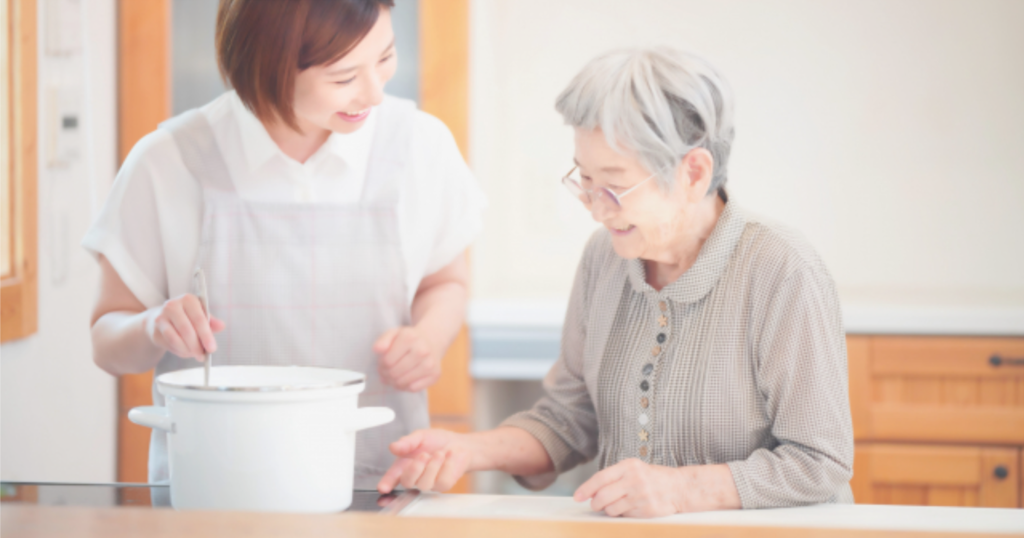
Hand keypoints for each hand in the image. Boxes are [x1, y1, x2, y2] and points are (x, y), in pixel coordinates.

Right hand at [145, 294, 224, 360]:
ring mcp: (161, 318)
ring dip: (188, 350)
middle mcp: (172, 305)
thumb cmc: (187, 317)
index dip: (206, 335)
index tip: (212, 348)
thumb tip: (222, 326)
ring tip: (196, 355)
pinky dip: (179, 351)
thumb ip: (211, 321)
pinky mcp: (155, 330)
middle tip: (203, 356)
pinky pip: (169, 344)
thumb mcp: (200, 315)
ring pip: (176, 339)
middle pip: (187, 330)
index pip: (199, 319)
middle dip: (197, 346)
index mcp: (188, 299)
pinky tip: (186, 352)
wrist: (161, 318)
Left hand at [373, 326, 441, 391]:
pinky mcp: (435, 375)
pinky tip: (404, 379)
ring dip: (394, 382)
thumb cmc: (409, 340)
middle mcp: (422, 350)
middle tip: (386, 372)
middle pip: (394, 373)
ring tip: (393, 376)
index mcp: (409, 338)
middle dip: (386, 374)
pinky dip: (405, 386)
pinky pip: (413, 388)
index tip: (383, 363)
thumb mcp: (394, 334)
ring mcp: (430, 364)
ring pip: (402, 382)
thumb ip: (383, 340)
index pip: (387, 361)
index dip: (381, 364)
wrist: (431, 341)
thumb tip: (377, 350)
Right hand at [377, 429, 473, 493]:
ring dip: (433, 466)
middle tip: (424, 455)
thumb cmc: (437, 441)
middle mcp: (415, 477)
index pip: (392, 477)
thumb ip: (407, 442)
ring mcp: (429, 483)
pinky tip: (449, 457)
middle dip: (415, 469)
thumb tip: (392, 447)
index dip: (386, 483)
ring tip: (439, 453)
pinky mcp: (444, 485)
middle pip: (407, 483)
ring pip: (425, 484)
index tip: (383, 487)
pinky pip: (442, 482)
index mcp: (404, 465)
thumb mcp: (420, 436)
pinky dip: (447, 466)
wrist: (459, 443)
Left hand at [573, 459, 739, 517]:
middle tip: (595, 505)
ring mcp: (640, 495)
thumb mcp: (634, 469)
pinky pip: (624, 515)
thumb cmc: (653, 477)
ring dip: (609, 510)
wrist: (680, 487)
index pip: (601, 478)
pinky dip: (622, 514)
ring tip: (617, 505)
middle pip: (603, 496)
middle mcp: (634, 480)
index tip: (577, 497)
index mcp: (628, 466)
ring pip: (611, 509)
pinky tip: (630, 508)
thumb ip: (614, 477)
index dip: (586, 488)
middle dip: (595, 503)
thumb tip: (591, 491)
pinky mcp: (646, 509)